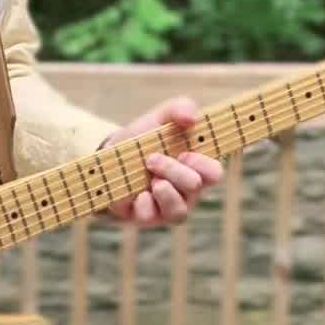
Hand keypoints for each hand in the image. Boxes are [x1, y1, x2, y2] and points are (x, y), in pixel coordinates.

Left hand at [99, 96, 222, 225]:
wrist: (110, 155)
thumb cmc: (145, 137)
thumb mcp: (162, 116)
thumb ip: (180, 108)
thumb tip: (191, 118)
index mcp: (196, 167)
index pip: (214, 173)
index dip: (202, 165)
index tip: (184, 153)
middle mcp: (186, 191)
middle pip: (194, 187)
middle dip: (173, 170)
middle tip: (152, 159)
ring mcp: (168, 207)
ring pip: (178, 212)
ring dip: (164, 191)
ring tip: (150, 180)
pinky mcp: (146, 217)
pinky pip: (149, 217)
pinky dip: (143, 203)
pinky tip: (136, 193)